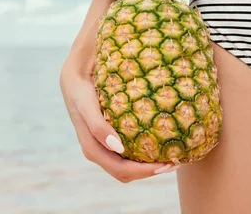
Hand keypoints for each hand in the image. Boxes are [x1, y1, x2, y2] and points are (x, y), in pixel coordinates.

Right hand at [59, 56, 179, 182]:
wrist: (75, 78)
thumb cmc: (81, 91)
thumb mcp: (87, 106)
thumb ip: (98, 127)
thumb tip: (117, 148)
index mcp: (92, 149)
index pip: (122, 170)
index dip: (145, 172)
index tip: (167, 163)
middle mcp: (98, 151)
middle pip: (127, 172)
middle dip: (151, 171)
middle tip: (175, 161)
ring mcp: (103, 146)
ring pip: (128, 165)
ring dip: (149, 165)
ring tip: (171, 155)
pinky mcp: (109, 138)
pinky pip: (128, 153)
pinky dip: (144, 153)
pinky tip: (159, 143)